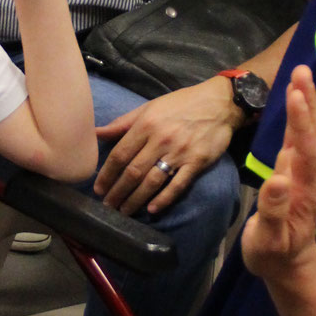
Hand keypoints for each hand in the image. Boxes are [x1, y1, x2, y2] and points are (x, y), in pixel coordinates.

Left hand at [94, 77, 237, 217]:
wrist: (220, 103)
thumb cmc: (181, 104)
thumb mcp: (149, 108)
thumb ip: (122, 123)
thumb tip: (95, 133)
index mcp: (146, 124)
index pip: (120, 154)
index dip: (107, 174)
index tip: (98, 189)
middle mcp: (161, 139)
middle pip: (133, 171)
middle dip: (117, 192)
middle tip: (108, 206)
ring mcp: (180, 153)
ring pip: (152, 182)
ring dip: (135, 200)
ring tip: (124, 211)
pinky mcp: (197, 163)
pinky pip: (177, 185)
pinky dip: (163, 199)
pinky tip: (152, 209)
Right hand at [241, 66, 315, 282]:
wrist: (288, 265)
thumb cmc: (275, 255)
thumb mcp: (269, 240)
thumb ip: (274, 212)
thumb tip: (278, 180)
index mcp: (304, 190)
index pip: (305, 150)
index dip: (300, 122)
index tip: (295, 94)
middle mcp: (309, 176)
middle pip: (313, 133)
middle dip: (308, 101)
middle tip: (301, 69)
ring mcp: (305, 173)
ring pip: (309, 133)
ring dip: (307, 103)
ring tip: (300, 74)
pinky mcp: (297, 172)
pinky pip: (301, 138)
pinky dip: (300, 116)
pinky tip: (296, 99)